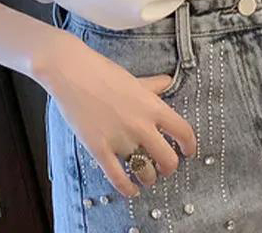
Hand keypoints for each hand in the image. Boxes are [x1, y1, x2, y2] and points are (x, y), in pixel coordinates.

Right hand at [37, 31, 197, 197]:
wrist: (71, 71)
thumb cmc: (102, 71)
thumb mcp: (133, 79)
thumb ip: (152, 85)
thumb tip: (167, 81)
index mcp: (152, 106)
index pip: (183, 132)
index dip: (190, 146)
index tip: (188, 151)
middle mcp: (141, 125)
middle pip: (168, 160)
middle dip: (169, 167)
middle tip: (164, 167)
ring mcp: (120, 139)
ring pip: (145, 172)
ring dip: (148, 178)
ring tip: (146, 176)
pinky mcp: (99, 149)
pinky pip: (118, 178)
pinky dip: (127, 188)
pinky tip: (131, 189)